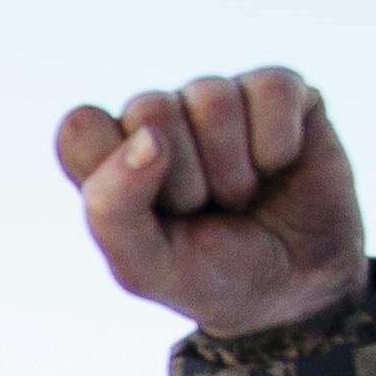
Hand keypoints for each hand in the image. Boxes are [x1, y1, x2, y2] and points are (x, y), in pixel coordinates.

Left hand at [53, 70, 367, 338]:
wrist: (294, 287)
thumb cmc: (210, 275)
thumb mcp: (147, 268)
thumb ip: (114, 211)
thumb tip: (148, 138)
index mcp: (111, 157)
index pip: (81, 129)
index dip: (116, 174)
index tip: (148, 216)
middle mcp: (159, 119)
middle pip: (149, 109)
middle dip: (184, 180)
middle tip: (202, 210)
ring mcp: (217, 99)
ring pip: (212, 99)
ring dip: (233, 170)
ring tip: (240, 195)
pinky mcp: (277, 88)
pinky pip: (273, 91)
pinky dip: (277, 147)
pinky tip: (278, 167)